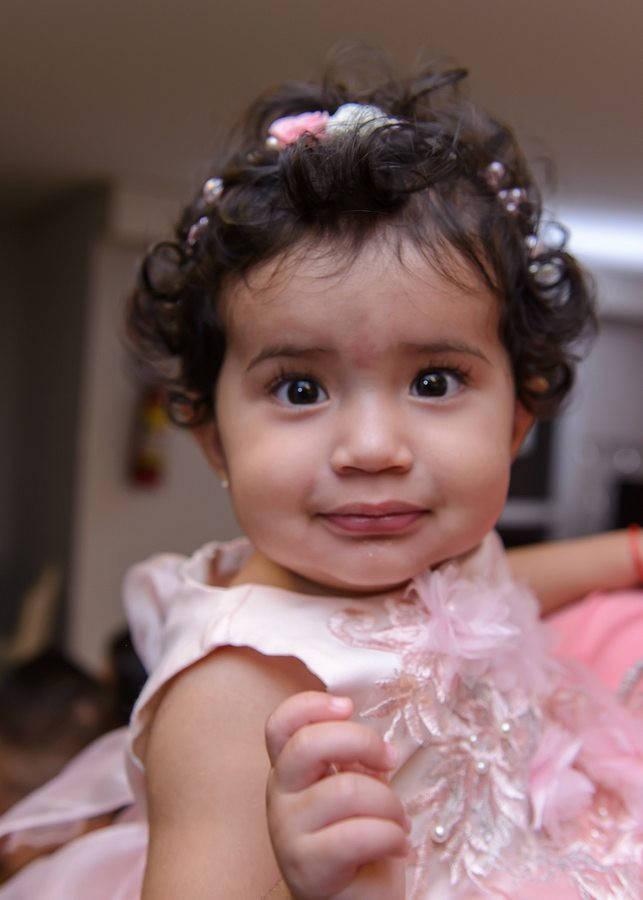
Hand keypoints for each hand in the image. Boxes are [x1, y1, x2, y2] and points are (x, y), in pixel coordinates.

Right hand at [265, 691, 407, 899]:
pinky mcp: (306, 868)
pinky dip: (389, 836)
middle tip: (391, 759)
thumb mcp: (355, 786)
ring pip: (345, 789)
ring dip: (389, 803)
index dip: (311, 705)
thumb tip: (366, 732)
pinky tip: (398, 845)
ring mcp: (287, 832)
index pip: (280, 724)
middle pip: (308, 744)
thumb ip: (352, 756)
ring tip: (399, 821)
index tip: (348, 707)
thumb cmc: (358, 840)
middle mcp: (279, 796)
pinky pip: (355, 836)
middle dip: (363, 743)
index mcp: (289, 770)